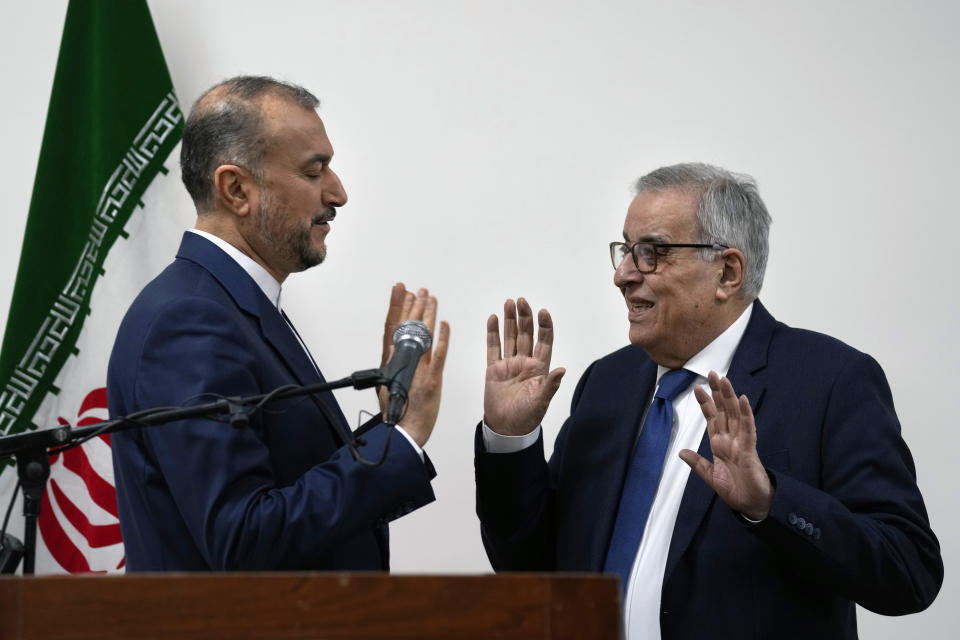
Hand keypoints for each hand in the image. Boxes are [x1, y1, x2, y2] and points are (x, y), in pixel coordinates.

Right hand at [378, 284, 449, 446]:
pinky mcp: (432, 378)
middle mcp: (403, 361)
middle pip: (408, 326)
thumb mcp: (387, 383)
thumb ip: (391, 363)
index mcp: (391, 361)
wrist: (405, 430)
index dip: (397, 307)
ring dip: (427, 314)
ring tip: (431, 298)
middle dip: (413, 305)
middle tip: (418, 290)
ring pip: (423, 335)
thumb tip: (391, 347)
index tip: (400, 291)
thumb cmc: (397, 410)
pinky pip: (438, 354)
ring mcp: (418, 368)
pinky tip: (444, 323)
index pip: (392, 327)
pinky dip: (442, 338)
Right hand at [484, 298, 564, 435]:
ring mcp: (509, 364)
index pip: (544, 341)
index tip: (542, 312)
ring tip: (509, 303)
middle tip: (521, 300)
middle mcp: (525, 362)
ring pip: (510, 337)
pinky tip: (494, 319)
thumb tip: (562, 370)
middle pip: (526, 334)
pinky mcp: (494, 369)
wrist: (506, 429)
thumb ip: (550, 385)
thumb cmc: (527, 417)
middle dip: (525, 317)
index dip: (544, 326)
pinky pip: (493, 347)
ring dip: (510, 320)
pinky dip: (493, 333)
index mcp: (540, 368)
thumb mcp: (541, 401)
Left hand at [679, 371, 773, 519]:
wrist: (751, 506)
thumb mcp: (710, 476)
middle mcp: (730, 440)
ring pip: (735, 415)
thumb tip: (681, 452)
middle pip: (723, 411)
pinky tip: (742, 400)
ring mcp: (741, 443)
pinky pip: (748, 429)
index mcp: (720, 444)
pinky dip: (745, 414)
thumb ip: (697, 463)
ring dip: (729, 397)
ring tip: (724, 380)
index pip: (712, 418)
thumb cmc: (736, 490)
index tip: (697, 387)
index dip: (706, 403)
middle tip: (711, 373)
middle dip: (717, 392)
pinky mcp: (750, 451)